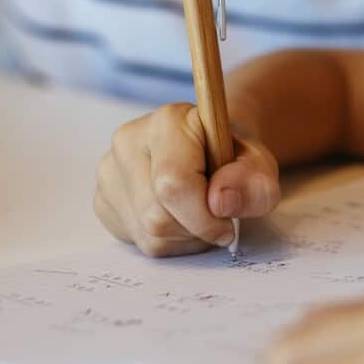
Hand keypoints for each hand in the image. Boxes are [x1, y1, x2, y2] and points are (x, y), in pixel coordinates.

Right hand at [94, 102, 280, 256]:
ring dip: (185, 238)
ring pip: (148, 234)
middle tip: (217, 218)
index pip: (173, 183)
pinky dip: (167, 242)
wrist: (210, 148)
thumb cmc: (234, 156)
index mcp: (168, 121)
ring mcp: (109, 171)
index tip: (227, 221)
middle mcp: (128, 141)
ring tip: (199, 214)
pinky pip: (137, 241)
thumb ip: (253, 182)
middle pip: (157, 215)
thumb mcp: (259, 166)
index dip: (204, 216)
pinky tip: (180, 219)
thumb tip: (220, 203)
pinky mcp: (103, 199)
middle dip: (196, 229)